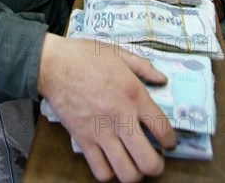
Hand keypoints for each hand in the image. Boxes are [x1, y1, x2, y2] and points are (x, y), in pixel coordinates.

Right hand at [38, 34, 175, 181]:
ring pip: (126, 173)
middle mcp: (121, 117)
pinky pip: (100, 171)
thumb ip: (144, 67)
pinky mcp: (82, 140)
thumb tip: (162, 79)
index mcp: (134, 95)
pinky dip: (109, 172)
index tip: (167, 142)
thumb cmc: (87, 56)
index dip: (170, 141)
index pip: (163, 129)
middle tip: (154, 158)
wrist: (54, 64)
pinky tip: (111, 160)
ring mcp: (101, 132)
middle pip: (148, 162)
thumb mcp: (120, 53)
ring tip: (133, 162)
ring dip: (134, 172)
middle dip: (156, 166)